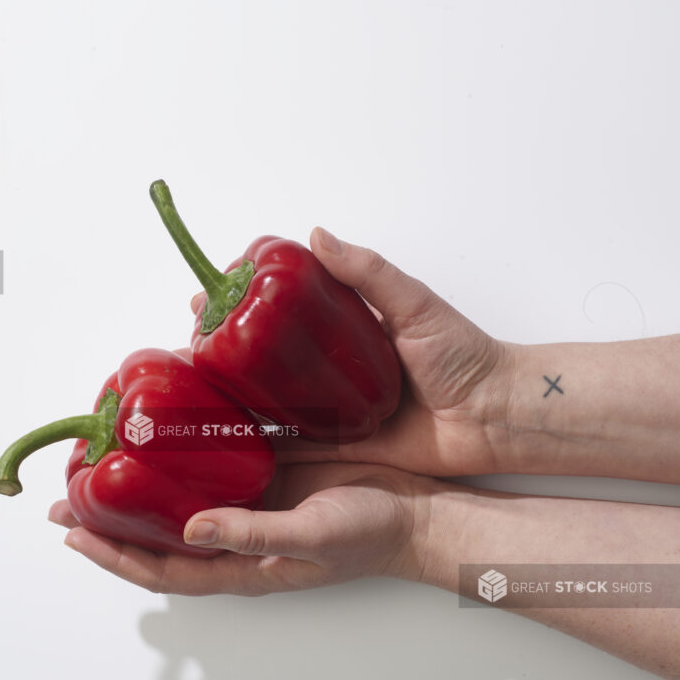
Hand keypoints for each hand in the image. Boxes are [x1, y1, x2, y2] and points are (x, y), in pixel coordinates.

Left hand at [48, 460, 431, 595]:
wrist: (414, 510)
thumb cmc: (369, 535)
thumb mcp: (310, 538)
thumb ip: (251, 534)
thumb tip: (188, 529)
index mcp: (238, 565)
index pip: (160, 569)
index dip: (115, 556)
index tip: (72, 535)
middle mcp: (233, 536)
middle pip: (157, 534)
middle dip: (110, 522)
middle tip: (67, 495)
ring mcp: (248, 501)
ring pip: (178, 497)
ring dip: (140, 484)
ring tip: (103, 458)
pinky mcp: (267, 470)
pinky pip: (214, 461)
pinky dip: (183, 450)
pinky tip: (166, 426)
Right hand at [191, 229, 512, 476]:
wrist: (492, 418)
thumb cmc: (463, 357)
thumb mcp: (414, 303)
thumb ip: (368, 272)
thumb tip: (317, 236)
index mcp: (347, 329)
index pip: (282, 309)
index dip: (242, 303)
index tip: (208, 296)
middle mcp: (333, 367)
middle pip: (265, 357)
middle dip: (223, 352)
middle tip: (187, 347)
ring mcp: (334, 406)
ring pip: (270, 400)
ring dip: (230, 396)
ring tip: (190, 389)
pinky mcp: (341, 443)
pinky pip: (292, 443)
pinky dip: (258, 440)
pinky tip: (221, 437)